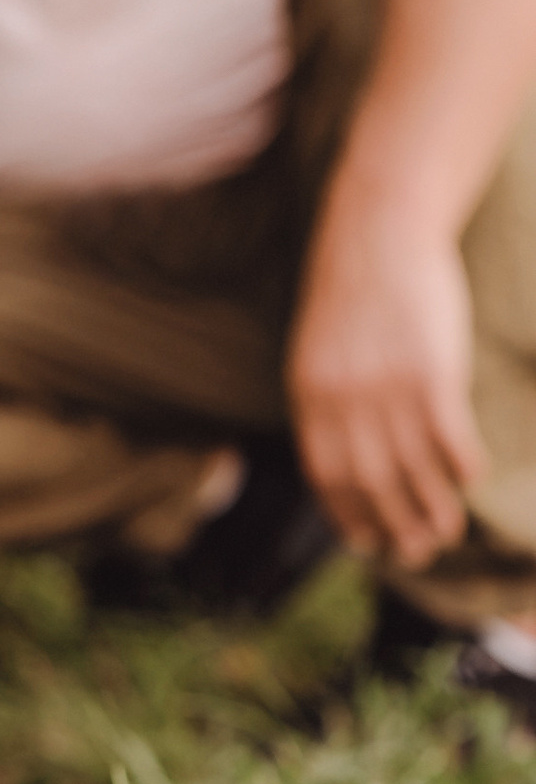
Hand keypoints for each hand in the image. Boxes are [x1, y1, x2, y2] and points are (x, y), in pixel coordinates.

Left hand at [288, 190, 483, 568]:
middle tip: (416, 553)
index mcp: (310, 394)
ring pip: (414, 469)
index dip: (346, 514)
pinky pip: (450, 437)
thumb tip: (346, 448)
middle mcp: (345, 399)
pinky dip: (462, 465)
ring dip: (432, 508)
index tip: (365, 543)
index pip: (324, 473)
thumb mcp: (319, 348)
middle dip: (393, 525)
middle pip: (371, 482)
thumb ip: (327, 398)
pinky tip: (473, 479)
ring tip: (446, 532)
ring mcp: (389, 388)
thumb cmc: (353, 290)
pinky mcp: (432, 373)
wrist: (379, 231)